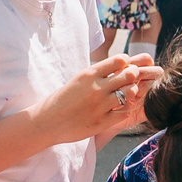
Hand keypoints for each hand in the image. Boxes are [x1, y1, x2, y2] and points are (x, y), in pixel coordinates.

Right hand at [33, 53, 157, 142]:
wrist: (47, 121)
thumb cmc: (64, 99)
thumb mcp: (79, 79)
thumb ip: (99, 73)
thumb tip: (122, 63)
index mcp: (89, 74)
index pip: (119, 60)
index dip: (126, 62)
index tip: (124, 67)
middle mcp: (96, 88)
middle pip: (129, 75)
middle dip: (133, 75)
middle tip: (130, 79)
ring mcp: (100, 105)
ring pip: (130, 93)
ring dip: (131, 92)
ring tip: (125, 94)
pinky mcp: (102, 122)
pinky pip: (125, 112)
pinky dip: (125, 109)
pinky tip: (119, 108)